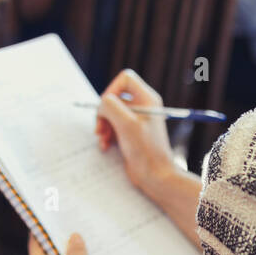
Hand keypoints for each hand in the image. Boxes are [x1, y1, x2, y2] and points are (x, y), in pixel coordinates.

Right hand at [96, 69, 177, 196]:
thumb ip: (110, 106)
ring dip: (103, 125)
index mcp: (147, 99)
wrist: (155, 176)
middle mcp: (142, 106)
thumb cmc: (146, 150)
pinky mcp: (130, 133)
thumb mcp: (126, 124)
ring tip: (103, 139)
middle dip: (104, 112)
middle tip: (100, 128)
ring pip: (111, 112)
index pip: (125, 79)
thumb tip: (101, 103)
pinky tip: (105, 146)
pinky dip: (106, 135)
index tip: (107, 106)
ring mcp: (136, 120)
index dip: (112, 89)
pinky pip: (112, 126)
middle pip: (114, 97)